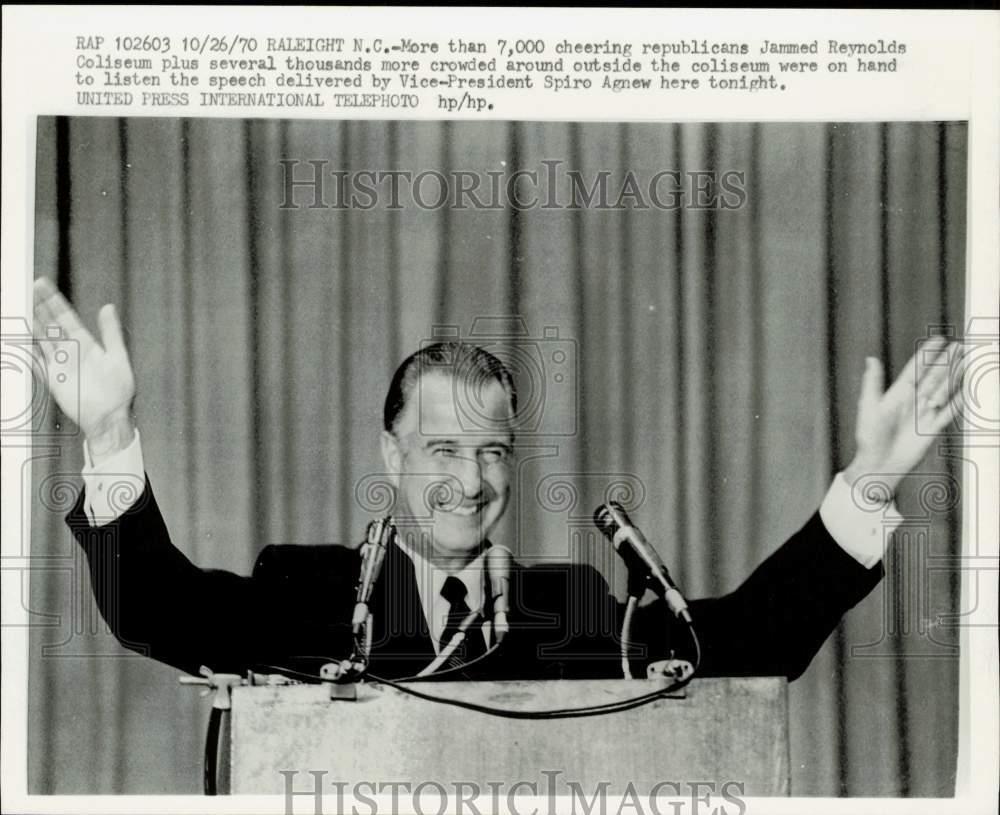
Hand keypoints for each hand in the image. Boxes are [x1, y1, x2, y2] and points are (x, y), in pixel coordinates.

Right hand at [32, 278, 135, 461]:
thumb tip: (108, 307)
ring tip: (19, 305)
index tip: (43, 284)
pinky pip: (35, 362)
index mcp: (86, 344)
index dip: (53, 301)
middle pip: (49, 324)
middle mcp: (71, 352)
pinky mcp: (52, 380)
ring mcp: (59, 365)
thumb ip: (111, 332)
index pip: (66, 317)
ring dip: (30, 323)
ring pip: (40, 339)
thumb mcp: (118, 357)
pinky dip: (27, 351)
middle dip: (38, 306)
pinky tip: (20, 338)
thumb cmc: (119, 390)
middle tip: (27, 287)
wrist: (111, 418)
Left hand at [843, 336, 961, 495]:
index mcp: (898, 394)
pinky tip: (969, 389)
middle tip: (960, 345)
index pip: (916, 369)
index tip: (938, 339)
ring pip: (944, 390)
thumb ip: (873, 382)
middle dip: (947, 361)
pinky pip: (950, 412)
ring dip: (956, 376)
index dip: (928, 354)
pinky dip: (960, 400)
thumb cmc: (869, 437)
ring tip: (967, 361)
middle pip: (934, 376)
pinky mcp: (932, 428)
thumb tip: (871, 358)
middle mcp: (913, 401)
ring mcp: (924, 414)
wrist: (878, 465)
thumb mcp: (869, 407)